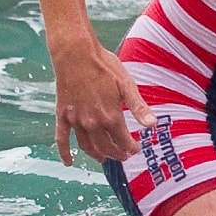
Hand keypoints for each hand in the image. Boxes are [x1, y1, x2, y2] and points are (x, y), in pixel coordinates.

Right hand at [52, 42, 154, 164]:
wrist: (75, 53)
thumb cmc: (104, 66)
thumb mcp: (126, 84)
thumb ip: (138, 107)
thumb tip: (152, 125)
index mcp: (110, 116)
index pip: (123, 141)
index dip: (131, 148)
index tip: (136, 150)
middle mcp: (92, 123)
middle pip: (106, 147)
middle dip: (116, 154)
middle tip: (123, 156)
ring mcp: (75, 120)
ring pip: (87, 146)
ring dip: (96, 155)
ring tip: (103, 159)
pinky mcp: (63, 115)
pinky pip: (62, 139)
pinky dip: (64, 153)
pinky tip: (69, 162)